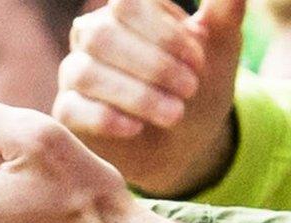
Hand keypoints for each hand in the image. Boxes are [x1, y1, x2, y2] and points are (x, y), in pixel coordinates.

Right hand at [55, 0, 246, 197]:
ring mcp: (75, 72)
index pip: (127, 3)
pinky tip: (137, 128)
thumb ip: (223, 13)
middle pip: (102, 35)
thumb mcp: (219, 48)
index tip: (199, 60)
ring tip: (174, 113)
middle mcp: (92, 34)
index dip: (163, 31)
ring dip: (136, 94)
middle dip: (153, 64)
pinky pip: (73, 109)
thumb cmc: (198, 85)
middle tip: (190, 89)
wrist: (184, 141)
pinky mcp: (68, 112)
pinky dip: (107, 118)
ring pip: (86, 72)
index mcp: (125, 9)